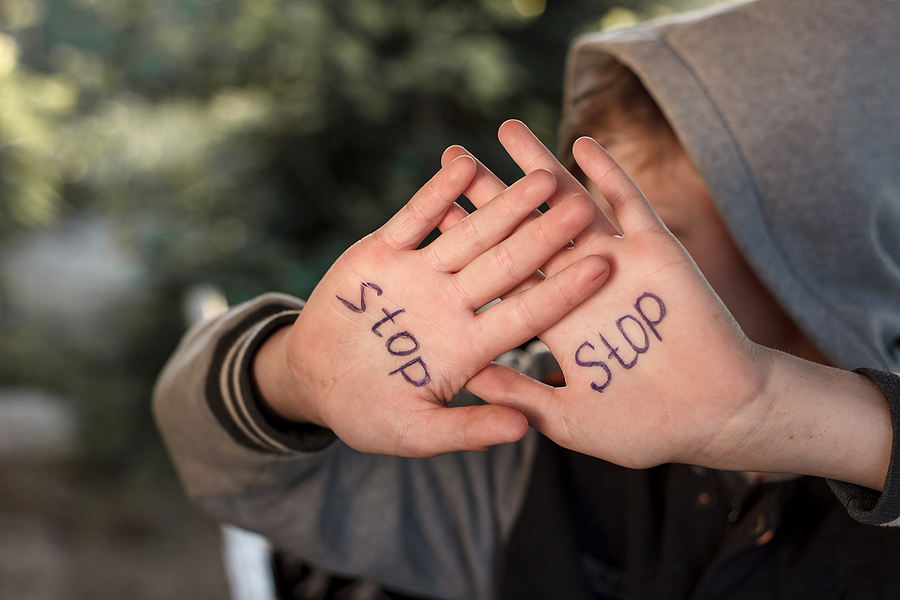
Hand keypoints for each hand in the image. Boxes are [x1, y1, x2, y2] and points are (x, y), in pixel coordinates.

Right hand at [254, 155, 608, 456]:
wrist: (314, 382)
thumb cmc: (368, 415)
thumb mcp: (415, 432)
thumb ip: (466, 429)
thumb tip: (521, 431)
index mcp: (469, 346)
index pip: (526, 314)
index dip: (563, 290)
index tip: (603, 267)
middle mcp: (453, 304)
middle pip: (508, 264)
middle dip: (545, 235)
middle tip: (584, 205)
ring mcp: (420, 274)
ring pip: (469, 234)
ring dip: (503, 205)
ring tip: (541, 176)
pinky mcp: (383, 253)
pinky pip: (414, 218)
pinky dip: (438, 194)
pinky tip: (466, 164)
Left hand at [443, 122, 778, 470]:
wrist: (720, 416)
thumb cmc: (647, 430)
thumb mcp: (571, 419)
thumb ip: (522, 395)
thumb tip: (467, 376)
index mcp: (553, 321)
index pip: (501, 272)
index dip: (467, 243)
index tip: (432, 215)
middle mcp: (578, 285)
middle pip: (523, 229)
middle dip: (489, 193)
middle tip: (453, 156)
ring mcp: (618, 265)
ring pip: (570, 205)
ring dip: (539, 168)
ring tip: (504, 129)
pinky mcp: (658, 254)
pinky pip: (630, 206)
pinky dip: (608, 175)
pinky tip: (580, 144)